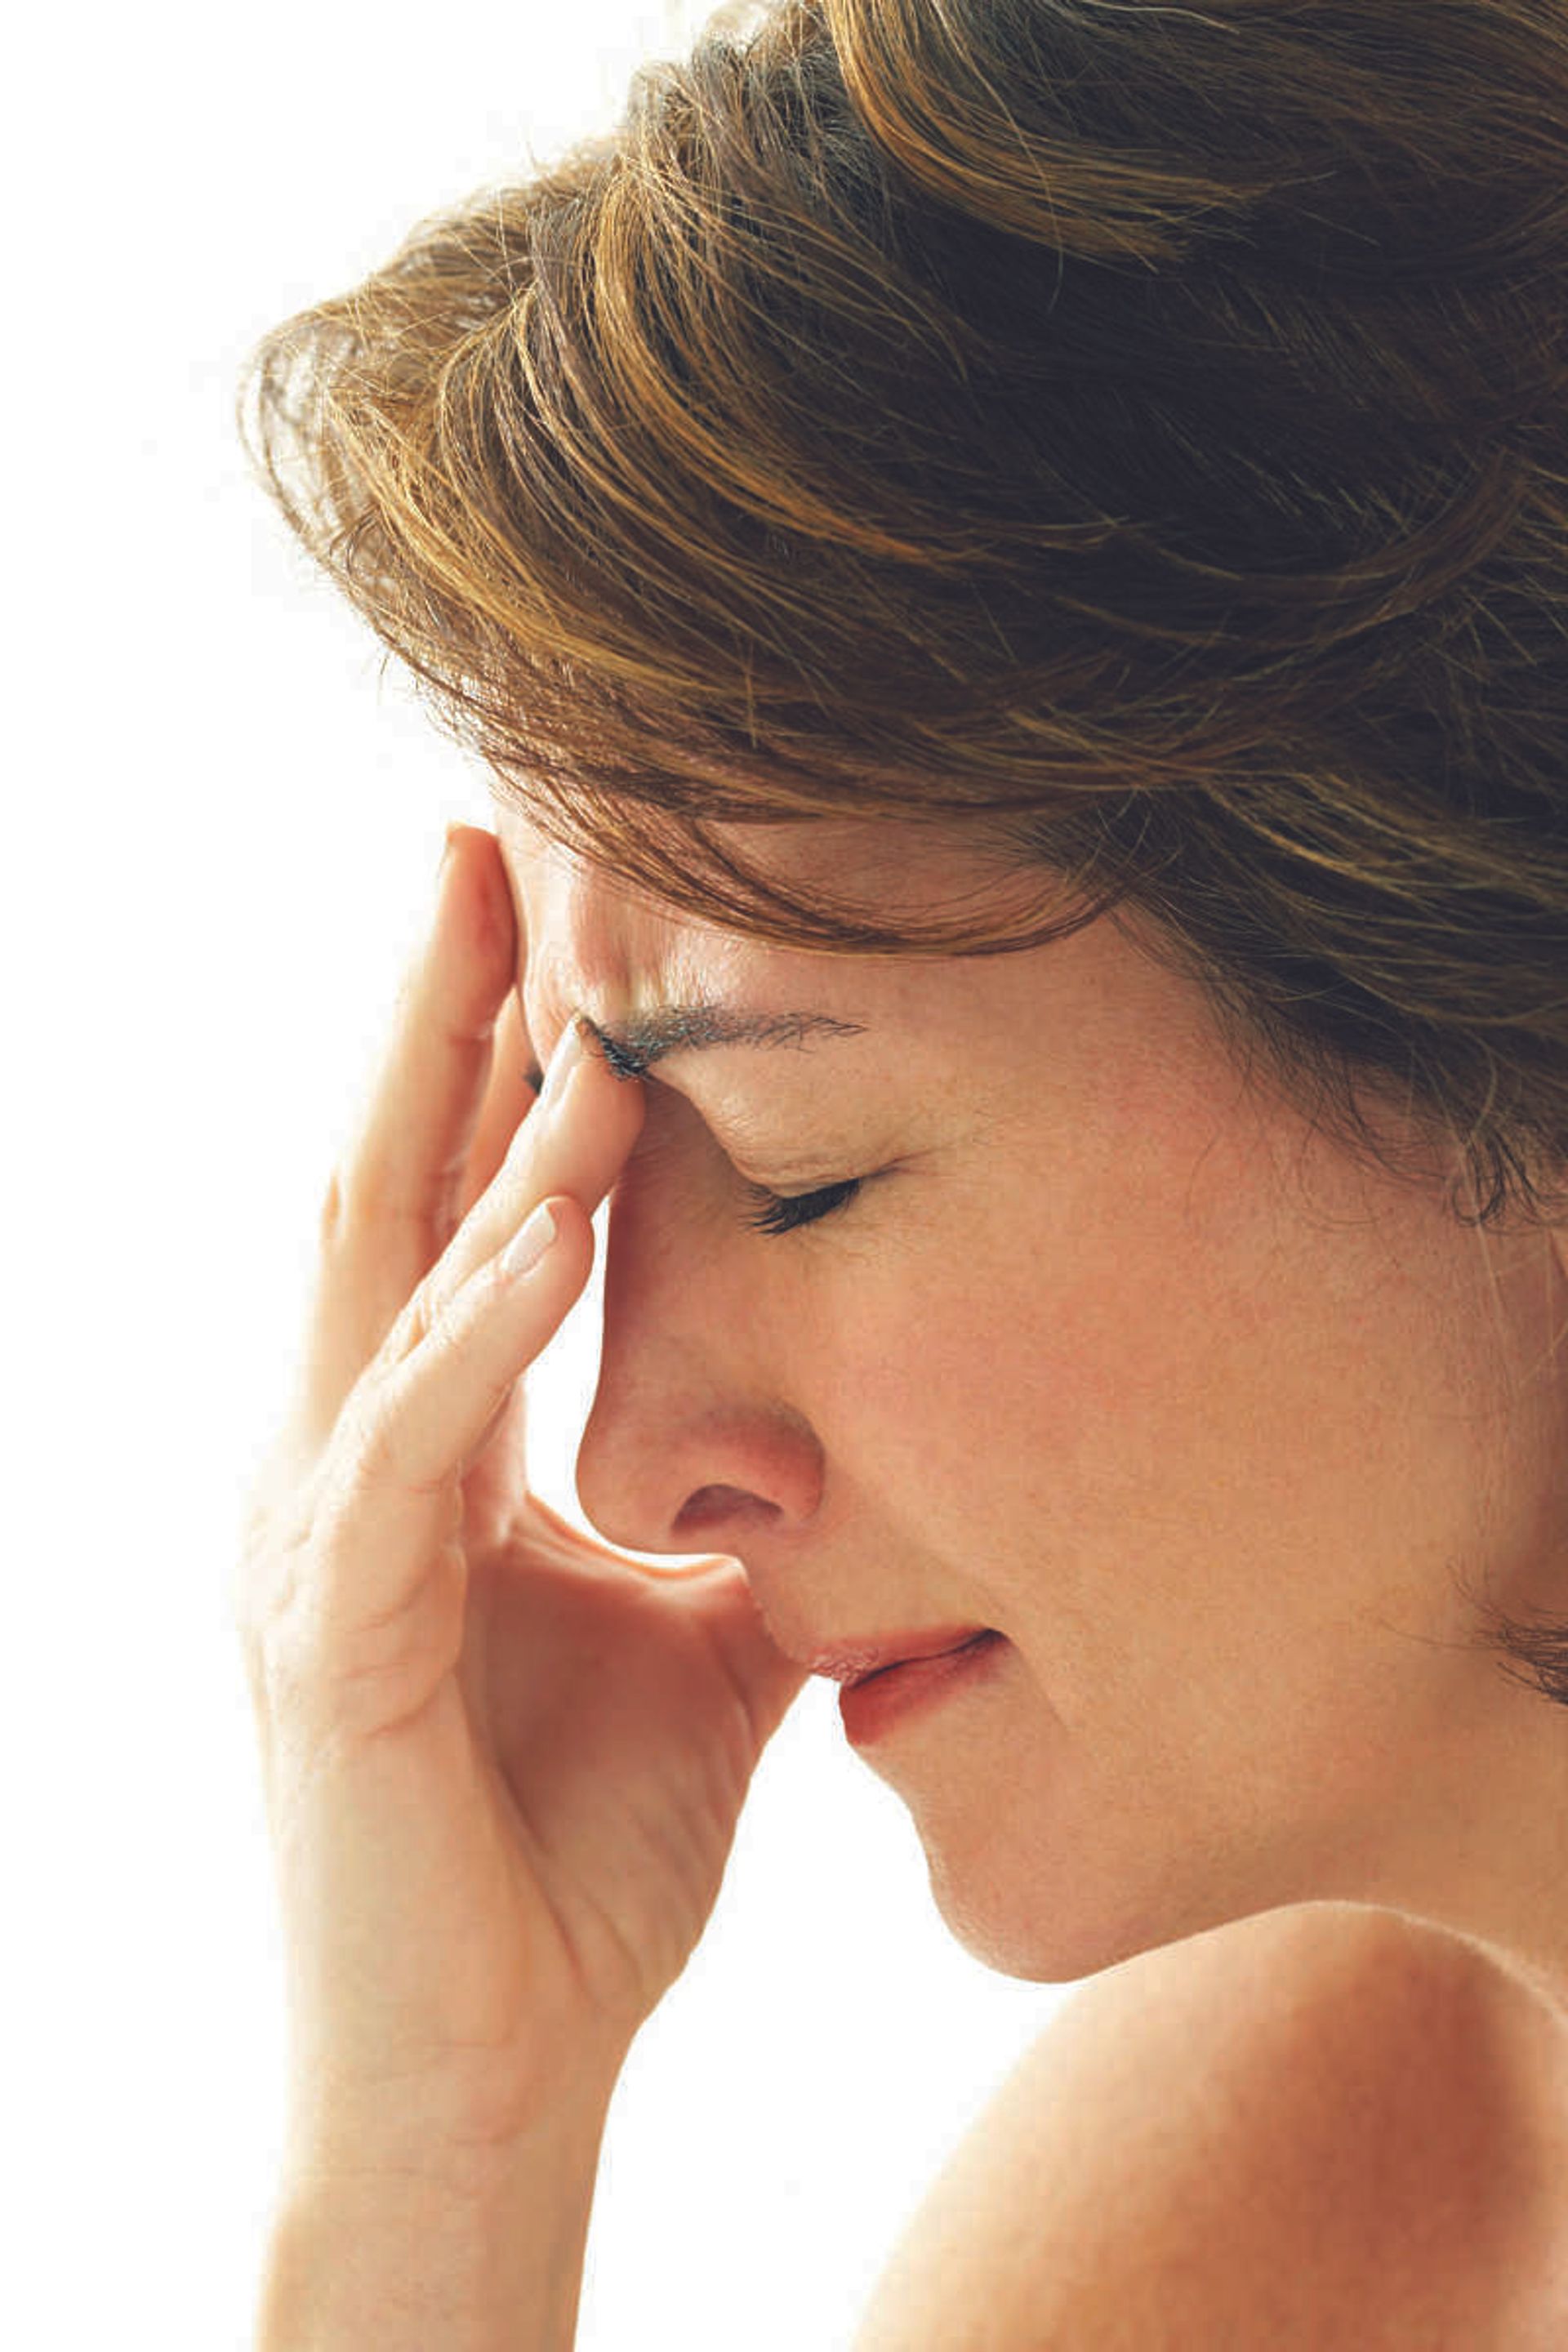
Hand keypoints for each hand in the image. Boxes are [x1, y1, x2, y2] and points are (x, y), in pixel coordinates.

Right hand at [233, 825, 807, 2179]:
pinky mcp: (333, 1636)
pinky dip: (481, 1316)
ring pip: (386, 1280)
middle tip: (482, 837)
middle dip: (435, 1014)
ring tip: (541, 963)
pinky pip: (409, 1441)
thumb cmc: (568, 1865)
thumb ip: (741, 1522)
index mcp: (418, 1456)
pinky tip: (555, 1205)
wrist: (491, 2081)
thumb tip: (849, 1435)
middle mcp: (340, 1465)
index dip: (498, 1060)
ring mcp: (316, 1543)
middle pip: (381, 1190)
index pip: (451, 1216)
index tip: (565, 913)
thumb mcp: (694, 1644)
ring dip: (470, 1120)